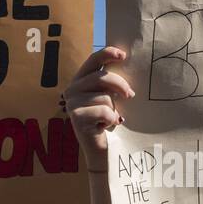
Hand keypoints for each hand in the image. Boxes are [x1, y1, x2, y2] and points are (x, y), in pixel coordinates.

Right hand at [62, 47, 132, 168]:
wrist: (103, 149)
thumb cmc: (109, 121)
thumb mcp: (111, 98)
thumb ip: (112, 83)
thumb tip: (127, 64)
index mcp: (81, 80)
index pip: (93, 61)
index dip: (107, 54)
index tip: (124, 55)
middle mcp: (72, 89)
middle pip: (101, 77)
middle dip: (120, 85)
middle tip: (130, 95)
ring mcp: (72, 103)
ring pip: (104, 97)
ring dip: (113, 109)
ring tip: (111, 118)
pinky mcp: (76, 117)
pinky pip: (103, 111)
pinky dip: (111, 119)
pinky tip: (107, 126)